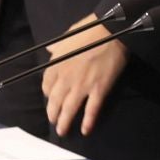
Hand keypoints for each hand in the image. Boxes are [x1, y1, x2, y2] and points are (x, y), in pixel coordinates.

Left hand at [42, 14, 126, 137]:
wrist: (113, 30)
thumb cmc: (90, 28)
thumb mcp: (68, 34)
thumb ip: (58, 46)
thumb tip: (50, 49)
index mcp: (56, 64)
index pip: (47, 86)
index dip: (49, 94)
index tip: (52, 98)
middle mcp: (66, 78)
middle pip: (55, 101)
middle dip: (53, 114)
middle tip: (55, 121)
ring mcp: (82, 85)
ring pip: (70, 109)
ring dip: (64, 122)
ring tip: (62, 131)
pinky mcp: (99, 89)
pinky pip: (91, 110)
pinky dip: (88, 122)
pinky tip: (85, 131)